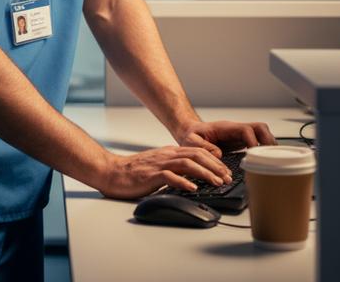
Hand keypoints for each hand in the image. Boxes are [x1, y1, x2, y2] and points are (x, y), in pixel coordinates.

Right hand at [98, 146, 232, 199]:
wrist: (112, 172)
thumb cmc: (133, 172)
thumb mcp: (157, 166)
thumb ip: (173, 168)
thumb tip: (192, 177)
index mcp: (168, 152)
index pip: (197, 151)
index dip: (214, 160)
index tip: (226, 171)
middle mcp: (166, 155)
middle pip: (196, 155)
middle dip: (215, 166)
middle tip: (227, 177)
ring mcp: (159, 164)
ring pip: (187, 163)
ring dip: (205, 173)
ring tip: (216, 182)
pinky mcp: (151, 175)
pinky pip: (170, 176)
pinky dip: (184, 182)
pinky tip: (193, 188)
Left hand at [173, 119, 276, 156]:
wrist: (189, 131)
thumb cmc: (191, 135)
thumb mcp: (191, 141)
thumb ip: (203, 147)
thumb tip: (218, 155)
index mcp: (225, 128)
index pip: (246, 130)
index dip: (253, 141)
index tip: (253, 154)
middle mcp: (235, 130)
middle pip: (260, 128)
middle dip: (268, 141)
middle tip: (270, 157)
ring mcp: (240, 135)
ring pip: (262, 134)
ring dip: (269, 145)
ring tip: (271, 161)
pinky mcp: (241, 142)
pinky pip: (258, 142)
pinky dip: (264, 150)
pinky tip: (264, 161)